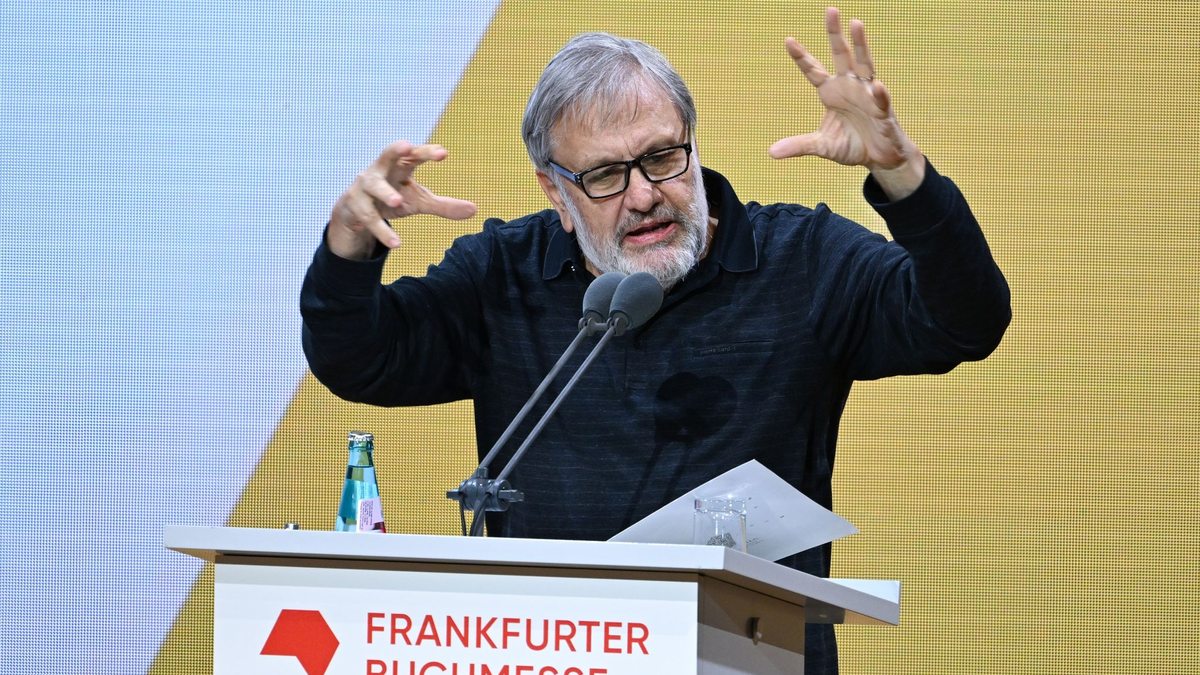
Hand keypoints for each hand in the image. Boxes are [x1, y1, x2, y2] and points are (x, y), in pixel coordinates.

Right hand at [328, 141, 477, 259]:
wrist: (357, 212)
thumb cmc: (393, 197)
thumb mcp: (419, 201)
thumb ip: (444, 206)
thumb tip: (475, 210)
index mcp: (399, 165)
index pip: (414, 155)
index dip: (426, 152)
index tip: (443, 153)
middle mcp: (381, 170)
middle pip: (387, 155)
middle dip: (395, 150)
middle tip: (405, 145)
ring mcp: (365, 186)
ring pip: (375, 186)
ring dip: (385, 193)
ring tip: (397, 203)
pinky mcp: (355, 205)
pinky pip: (369, 218)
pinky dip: (382, 231)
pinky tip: (396, 243)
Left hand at [769, 7, 924, 199]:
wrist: (879, 157)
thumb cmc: (851, 144)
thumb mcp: (822, 146)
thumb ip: (799, 145)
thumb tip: (772, 152)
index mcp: (831, 93)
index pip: (813, 70)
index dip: (802, 56)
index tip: (788, 40)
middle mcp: (850, 86)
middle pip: (841, 55)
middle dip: (835, 33)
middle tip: (830, 10)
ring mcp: (868, 95)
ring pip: (865, 64)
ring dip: (861, 45)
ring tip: (856, 23)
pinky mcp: (884, 111)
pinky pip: (881, 99)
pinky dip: (879, 93)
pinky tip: (876, 85)